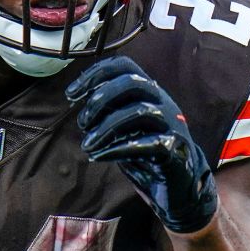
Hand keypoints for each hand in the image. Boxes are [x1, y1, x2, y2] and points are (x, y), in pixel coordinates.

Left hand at [66, 56, 217, 234]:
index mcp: (148, 92)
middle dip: (100, 99)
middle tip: (82, 123)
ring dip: (106, 127)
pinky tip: (100, 156)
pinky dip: (119, 149)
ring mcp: (171, 125)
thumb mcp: (124, 126)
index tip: (71, 95)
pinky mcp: (174, 150)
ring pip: (139, 111)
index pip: (124, 66)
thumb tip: (77, 97)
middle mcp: (162, 102)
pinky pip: (149, 144)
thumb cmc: (146, 152)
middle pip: (133, 83)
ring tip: (87, 144)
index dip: (95, 74)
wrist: (178, 184)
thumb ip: (107, 110)